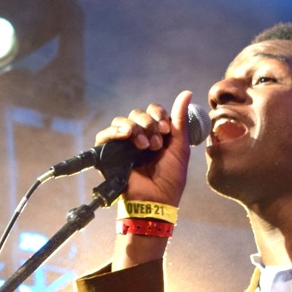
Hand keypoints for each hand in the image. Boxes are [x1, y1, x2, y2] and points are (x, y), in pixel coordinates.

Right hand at [93, 90, 192, 206]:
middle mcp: (138, 137)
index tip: (165, 131)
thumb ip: (180, 119)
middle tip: (156, 144)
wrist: (157, 200)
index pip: (152, 111)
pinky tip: (126, 136)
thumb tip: (186, 92)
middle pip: (137, 113)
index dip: (158, 115)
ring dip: (135, 129)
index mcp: (155, 134)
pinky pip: (104, 135)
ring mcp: (123, 145)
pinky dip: (114, 132)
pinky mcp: (109, 154)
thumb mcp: (180, 146)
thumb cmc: (170, 178)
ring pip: (121, 121)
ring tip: (144, 146)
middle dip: (148, 125)